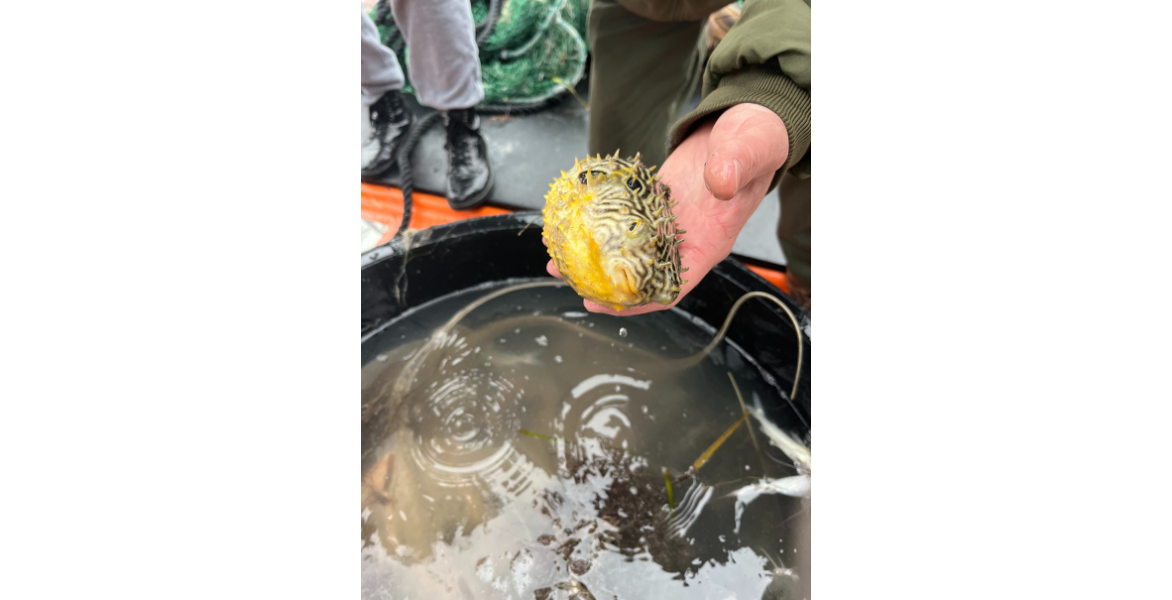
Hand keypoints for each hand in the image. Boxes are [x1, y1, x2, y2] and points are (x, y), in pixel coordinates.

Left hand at [546, 103, 788, 314]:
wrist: (746, 125)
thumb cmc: (754, 141)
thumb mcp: (751, 147)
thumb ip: (736, 164)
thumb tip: (719, 181)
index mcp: (711, 240)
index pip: (673, 285)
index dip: (639, 301)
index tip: (605, 303)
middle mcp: (686, 239)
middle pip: (642, 276)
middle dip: (605, 285)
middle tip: (569, 280)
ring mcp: (668, 223)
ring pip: (627, 252)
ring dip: (594, 258)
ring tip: (557, 257)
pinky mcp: (653, 204)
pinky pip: (623, 222)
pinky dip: (598, 226)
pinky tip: (571, 223)